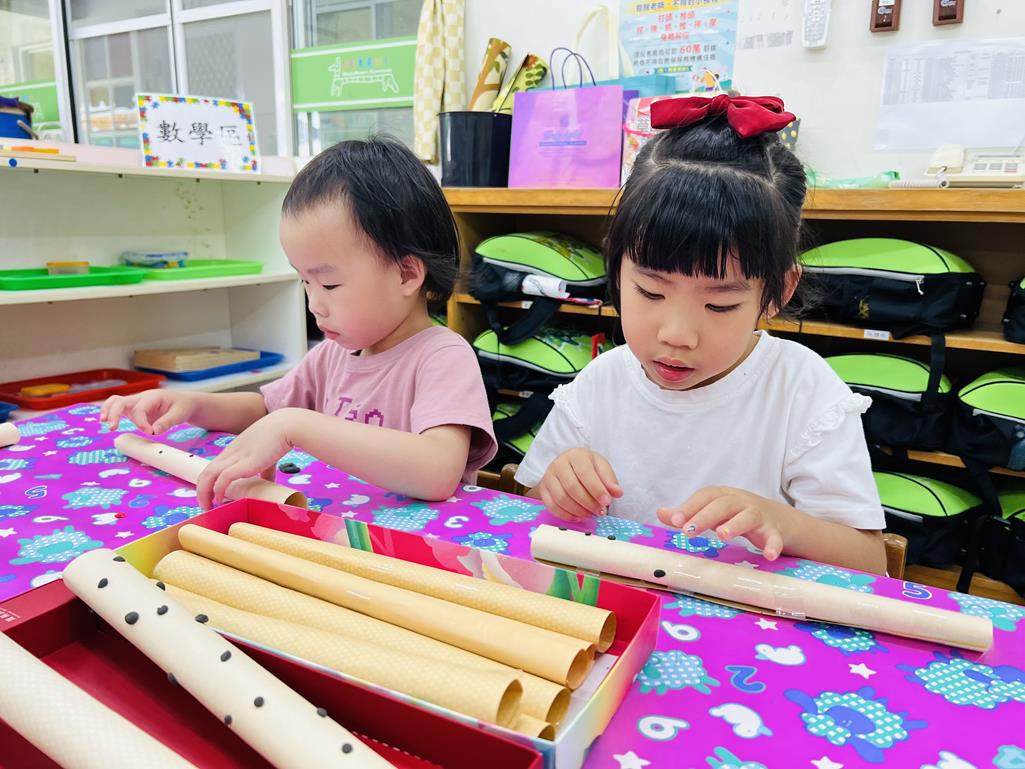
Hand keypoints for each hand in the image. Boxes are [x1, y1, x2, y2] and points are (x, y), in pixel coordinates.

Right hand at [101, 390, 196, 434]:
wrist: (185, 403)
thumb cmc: (182, 406)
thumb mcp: (180, 414)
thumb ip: (167, 422)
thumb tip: (154, 431)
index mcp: (152, 396)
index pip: (139, 409)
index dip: (141, 423)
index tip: (151, 433)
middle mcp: (141, 398)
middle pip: (121, 401)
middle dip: (114, 414)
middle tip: (113, 428)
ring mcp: (136, 403)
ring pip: (116, 402)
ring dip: (108, 411)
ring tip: (105, 423)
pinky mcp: (134, 410)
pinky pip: (119, 408)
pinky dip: (111, 414)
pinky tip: (108, 423)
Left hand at [195, 409, 294, 508]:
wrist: (287, 426)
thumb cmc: (280, 435)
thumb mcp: (266, 454)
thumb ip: (266, 469)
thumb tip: (268, 483)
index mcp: (234, 449)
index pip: (213, 467)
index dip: (208, 483)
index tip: (210, 496)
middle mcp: (231, 452)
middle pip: (205, 472)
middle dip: (201, 491)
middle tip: (205, 505)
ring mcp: (236, 457)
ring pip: (208, 475)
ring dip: (204, 493)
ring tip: (208, 506)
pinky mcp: (245, 463)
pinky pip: (223, 478)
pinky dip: (218, 490)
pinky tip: (220, 499)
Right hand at [536, 448, 622, 520]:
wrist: (567, 467)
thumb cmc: (586, 467)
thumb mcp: (601, 467)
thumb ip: (609, 480)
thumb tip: (617, 493)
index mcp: (576, 455)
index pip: (585, 473)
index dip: (596, 489)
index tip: (606, 502)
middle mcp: (559, 464)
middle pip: (572, 487)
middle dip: (588, 503)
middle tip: (600, 512)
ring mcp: (548, 477)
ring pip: (561, 498)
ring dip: (578, 510)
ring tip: (590, 514)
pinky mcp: (543, 489)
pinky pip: (552, 506)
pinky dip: (566, 515)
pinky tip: (578, 517)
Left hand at [657, 486, 796, 560]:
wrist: (780, 519)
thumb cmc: (739, 513)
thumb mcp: (714, 511)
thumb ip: (689, 513)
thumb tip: (661, 513)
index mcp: (723, 496)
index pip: (705, 496)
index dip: (689, 507)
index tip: (675, 521)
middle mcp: (741, 502)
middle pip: (722, 505)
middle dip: (705, 516)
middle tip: (688, 531)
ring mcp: (759, 516)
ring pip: (747, 517)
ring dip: (734, 525)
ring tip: (722, 535)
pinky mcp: (774, 531)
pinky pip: (774, 538)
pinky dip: (772, 545)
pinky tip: (768, 555)